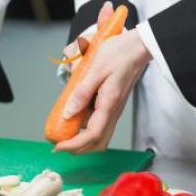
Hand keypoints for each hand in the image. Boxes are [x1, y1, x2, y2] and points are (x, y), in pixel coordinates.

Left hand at [54, 28, 151, 153]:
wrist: (136, 48)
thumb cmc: (118, 54)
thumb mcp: (95, 70)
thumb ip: (82, 93)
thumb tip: (68, 113)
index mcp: (109, 104)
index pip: (92, 135)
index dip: (74, 145)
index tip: (58, 146)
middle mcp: (113, 111)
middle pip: (97, 142)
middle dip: (77, 148)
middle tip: (58, 144)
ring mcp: (113, 110)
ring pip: (99, 136)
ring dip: (81, 141)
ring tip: (63, 135)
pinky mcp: (112, 105)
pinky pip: (99, 124)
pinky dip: (85, 130)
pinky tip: (73, 121)